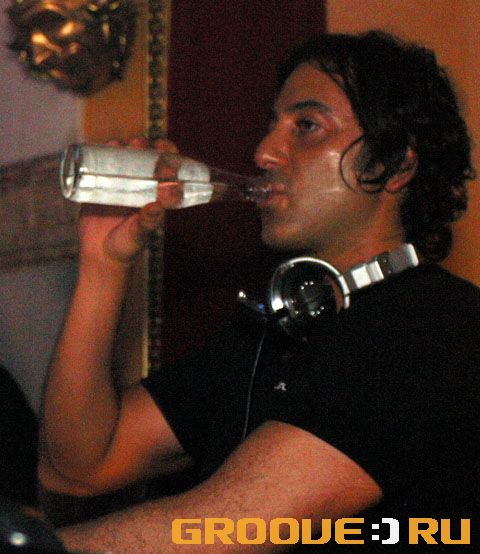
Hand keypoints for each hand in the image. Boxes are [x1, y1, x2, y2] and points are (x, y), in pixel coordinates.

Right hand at [78, 137, 177, 267]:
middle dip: (143, 146)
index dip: (168, 155)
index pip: (166, 169)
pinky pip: (99, 166)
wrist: (100, 256)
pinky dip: (99, 154)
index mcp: (156, 195)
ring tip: (117, 145)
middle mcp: (140, 187)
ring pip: (122, 158)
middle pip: (143, 158)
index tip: (164, 147)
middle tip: (138, 143)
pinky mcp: (99, 187)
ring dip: (122, 147)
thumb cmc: (126, 247)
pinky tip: (99, 147)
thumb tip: (157, 206)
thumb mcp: (138, 234)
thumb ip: (147, 222)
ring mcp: (119, 185)